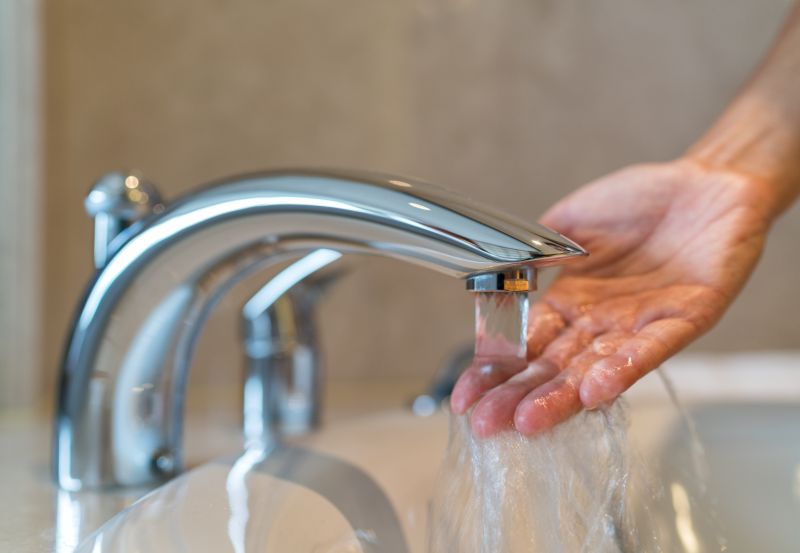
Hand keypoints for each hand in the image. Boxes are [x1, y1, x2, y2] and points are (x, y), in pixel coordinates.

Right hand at [451, 159, 773, 435]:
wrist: (704, 182)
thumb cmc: (640, 198)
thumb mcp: (571, 221)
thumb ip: (535, 250)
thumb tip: (498, 275)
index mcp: (570, 300)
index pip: (525, 344)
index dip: (495, 369)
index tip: (466, 395)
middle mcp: (600, 321)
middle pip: (553, 368)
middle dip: (518, 396)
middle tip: (486, 423)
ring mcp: (638, 325)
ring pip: (593, 369)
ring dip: (561, 396)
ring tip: (528, 421)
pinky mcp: (683, 319)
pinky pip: (649, 351)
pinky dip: (621, 371)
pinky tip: (592, 392)